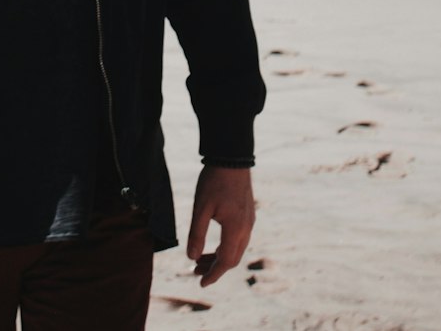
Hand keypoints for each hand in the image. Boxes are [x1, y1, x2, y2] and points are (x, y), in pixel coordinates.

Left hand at [186, 165, 254, 287]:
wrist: (232, 157)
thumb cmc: (214, 181)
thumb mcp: (201, 208)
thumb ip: (197, 234)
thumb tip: (191, 258)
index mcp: (236, 230)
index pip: (225, 262)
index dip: (213, 275)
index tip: (201, 283)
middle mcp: (246, 228)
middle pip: (232, 258)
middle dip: (214, 268)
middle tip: (195, 271)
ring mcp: (249, 221)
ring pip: (236, 249)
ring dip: (219, 257)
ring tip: (200, 259)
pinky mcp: (247, 213)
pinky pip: (239, 238)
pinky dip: (226, 246)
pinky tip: (213, 243)